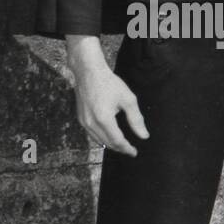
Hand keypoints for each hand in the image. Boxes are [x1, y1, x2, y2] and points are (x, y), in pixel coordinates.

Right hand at [67, 37, 148, 156]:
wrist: (88, 72)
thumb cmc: (109, 83)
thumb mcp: (128, 99)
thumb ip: (136, 119)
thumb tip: (144, 136)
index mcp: (104, 119)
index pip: (117, 141)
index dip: (127, 149)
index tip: (135, 152)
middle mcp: (91, 123)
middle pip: (107, 143)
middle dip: (120, 148)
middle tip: (130, 150)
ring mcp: (84, 121)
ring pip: (99, 140)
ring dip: (110, 144)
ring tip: (122, 145)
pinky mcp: (80, 118)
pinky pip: (92, 134)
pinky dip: (101, 138)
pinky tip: (109, 136)